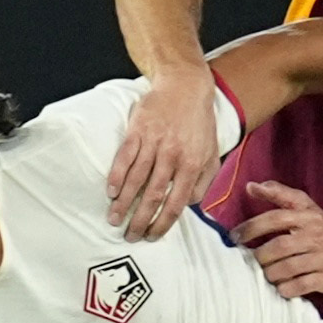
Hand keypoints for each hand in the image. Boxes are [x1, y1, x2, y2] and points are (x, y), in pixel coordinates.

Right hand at [108, 63, 222, 241]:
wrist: (185, 86)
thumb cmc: (199, 122)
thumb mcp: (212, 153)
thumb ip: (204, 182)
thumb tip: (190, 205)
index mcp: (192, 164)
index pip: (176, 203)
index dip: (163, 224)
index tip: (151, 236)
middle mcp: (173, 155)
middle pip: (153, 196)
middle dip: (140, 220)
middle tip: (130, 235)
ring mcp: (154, 142)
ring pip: (136, 179)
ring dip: (123, 203)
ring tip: (114, 219)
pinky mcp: (137, 130)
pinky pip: (124, 157)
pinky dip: (116, 176)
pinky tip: (110, 191)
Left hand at [233, 180, 322, 298]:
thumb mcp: (305, 206)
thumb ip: (278, 194)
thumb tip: (250, 186)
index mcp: (308, 216)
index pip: (276, 218)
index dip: (252, 228)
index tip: (234, 237)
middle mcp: (316, 236)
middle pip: (279, 247)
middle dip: (259, 256)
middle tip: (250, 261)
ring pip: (287, 268)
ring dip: (270, 273)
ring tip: (264, 273)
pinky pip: (299, 286)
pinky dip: (285, 288)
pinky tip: (279, 286)